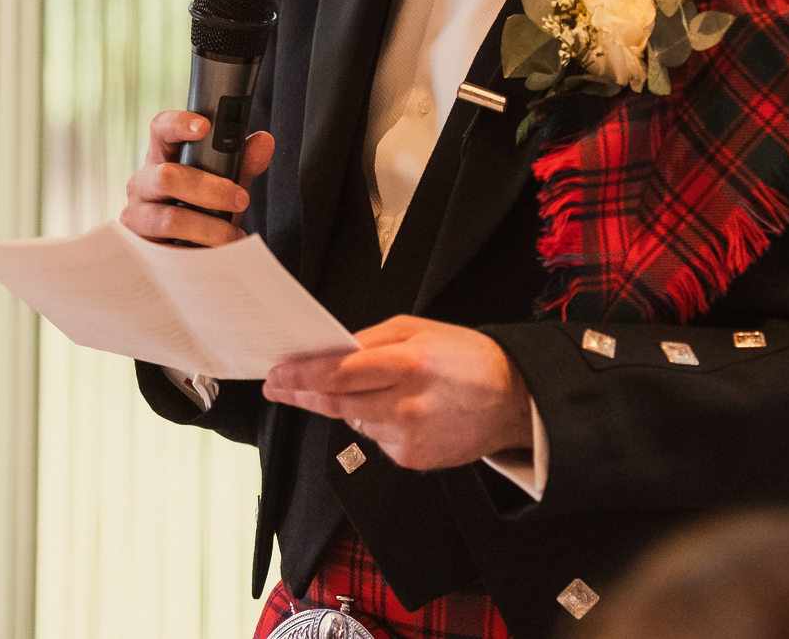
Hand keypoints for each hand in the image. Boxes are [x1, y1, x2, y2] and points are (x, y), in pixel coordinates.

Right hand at [120, 110, 273, 248]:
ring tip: (233, 237)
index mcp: (163, 158)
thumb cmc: (203, 211)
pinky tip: (216, 254)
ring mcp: (137, 215)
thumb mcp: (226, 185)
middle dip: (210, 189)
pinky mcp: (139, 248)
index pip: (161, 130)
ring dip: (209, 228)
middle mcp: (144, 183)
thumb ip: (244, 163)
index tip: (205, 127)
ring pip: (170, 218)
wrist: (190, 256)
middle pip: (166, 176)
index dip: (179, 124)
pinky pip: (168, 250)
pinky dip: (198, 252)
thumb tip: (263, 141)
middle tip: (241, 199)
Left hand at [264, 316, 532, 470]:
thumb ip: (372, 340)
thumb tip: (332, 352)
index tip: (277, 376)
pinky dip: (376, 423)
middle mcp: (406, 403)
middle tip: (281, 386)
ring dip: (348, 406)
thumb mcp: (420, 329)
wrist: (512, 399)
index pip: (339, 373)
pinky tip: (400, 410)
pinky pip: (375, 439)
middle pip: (337, 403)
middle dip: (304, 393)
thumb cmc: (468, 358)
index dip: (302, 376)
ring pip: (354, 422)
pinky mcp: (411, 459)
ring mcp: (408, 436)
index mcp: (409, 363)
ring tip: (373, 389)